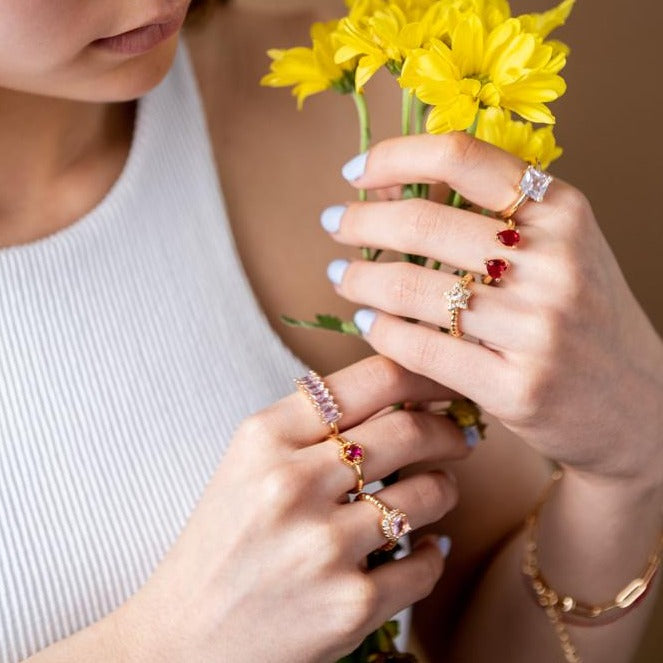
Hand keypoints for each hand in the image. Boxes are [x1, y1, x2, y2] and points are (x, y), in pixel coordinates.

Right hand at [113, 357, 468, 662]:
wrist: (185, 633)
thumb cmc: (225, 539)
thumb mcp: (252, 462)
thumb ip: (316, 425)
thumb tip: (405, 399)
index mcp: (265, 436)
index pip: (371, 380)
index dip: (424, 376)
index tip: (446, 386)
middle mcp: (292, 483)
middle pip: (407, 431)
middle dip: (448, 430)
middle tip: (460, 436)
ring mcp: (322, 546)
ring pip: (428, 494)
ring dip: (445, 489)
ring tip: (438, 491)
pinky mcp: (349, 604)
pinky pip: (426, 563)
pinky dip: (435, 552)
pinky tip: (425, 548)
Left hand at [323, 133, 662, 493]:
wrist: (639, 402)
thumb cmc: (583, 316)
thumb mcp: (562, 247)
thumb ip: (496, 215)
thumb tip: (393, 189)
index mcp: (564, 212)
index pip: (461, 157)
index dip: (393, 156)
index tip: (354, 172)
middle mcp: (555, 263)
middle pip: (423, 224)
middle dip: (359, 222)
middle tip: (333, 225)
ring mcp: (538, 328)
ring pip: (413, 290)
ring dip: (359, 280)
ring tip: (339, 276)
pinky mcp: (517, 387)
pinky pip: (422, 349)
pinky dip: (381, 332)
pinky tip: (366, 322)